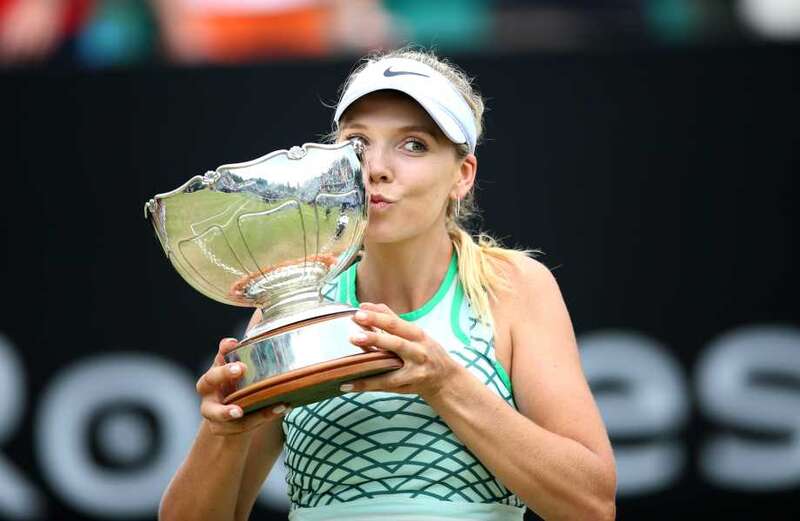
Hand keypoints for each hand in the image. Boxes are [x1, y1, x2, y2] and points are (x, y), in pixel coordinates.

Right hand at [195, 337, 288, 435]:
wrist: (234, 424)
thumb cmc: (241, 388)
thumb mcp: (248, 366)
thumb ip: (253, 342)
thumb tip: (262, 310)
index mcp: (217, 371)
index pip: (218, 357)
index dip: (224, 350)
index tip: (232, 342)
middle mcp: (210, 391)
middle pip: (208, 380)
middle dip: (222, 373)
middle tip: (240, 369)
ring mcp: (213, 412)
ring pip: (215, 412)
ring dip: (228, 410)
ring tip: (239, 410)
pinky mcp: (222, 430)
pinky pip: (239, 427)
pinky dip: (258, 419)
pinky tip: (279, 408)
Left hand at [344, 303, 458, 399]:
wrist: (445, 379)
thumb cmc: (425, 351)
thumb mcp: (414, 333)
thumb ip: (391, 320)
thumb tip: (366, 306)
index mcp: (417, 335)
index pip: (396, 324)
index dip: (377, 318)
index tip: (359, 312)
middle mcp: (418, 351)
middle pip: (396, 343)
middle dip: (375, 339)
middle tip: (354, 335)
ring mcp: (415, 370)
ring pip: (391, 366)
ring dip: (370, 362)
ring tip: (352, 359)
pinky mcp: (409, 386)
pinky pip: (384, 385)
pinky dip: (365, 384)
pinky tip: (347, 384)